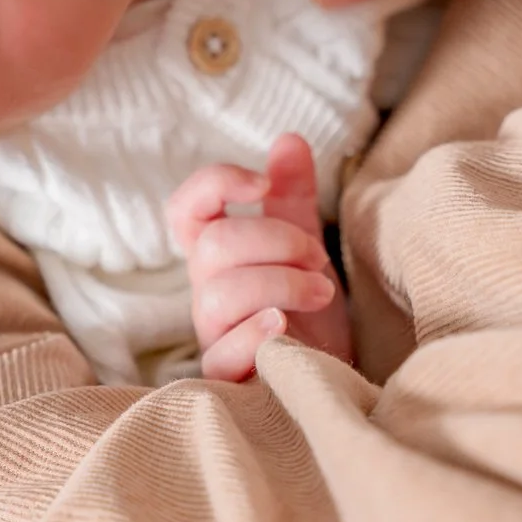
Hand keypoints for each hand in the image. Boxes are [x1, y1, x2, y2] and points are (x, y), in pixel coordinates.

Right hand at [167, 134, 352, 381]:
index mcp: (219, 256)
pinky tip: (286, 327)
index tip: (261, 183)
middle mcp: (207, 294)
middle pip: (212, 247)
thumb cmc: (309, 313)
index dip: (214, 184)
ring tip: (320, 292)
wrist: (335, 378)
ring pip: (218, 295)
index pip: (185, 210)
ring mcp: (213, 337)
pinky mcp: (227, 382)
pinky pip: (222, 354)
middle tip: (317, 258)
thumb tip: (288, 140)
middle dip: (273, 240)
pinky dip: (255, 334)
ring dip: (278, 283)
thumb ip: (294, 195)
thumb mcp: (305, 246)